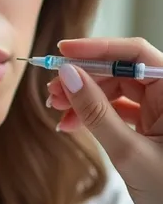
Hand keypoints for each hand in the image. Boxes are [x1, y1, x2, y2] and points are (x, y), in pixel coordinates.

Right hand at [47, 37, 162, 203]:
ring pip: (116, 91)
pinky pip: (118, 112)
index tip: (62, 52)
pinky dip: (93, 117)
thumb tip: (66, 76)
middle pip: (122, 71)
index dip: (98, 48)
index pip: (136, 54)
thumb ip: (97, 113)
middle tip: (52, 92)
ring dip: (84, 99)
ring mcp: (161, 113)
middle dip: (84, 79)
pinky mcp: (151, 129)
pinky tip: (70, 125)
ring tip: (56, 111)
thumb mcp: (130, 154)